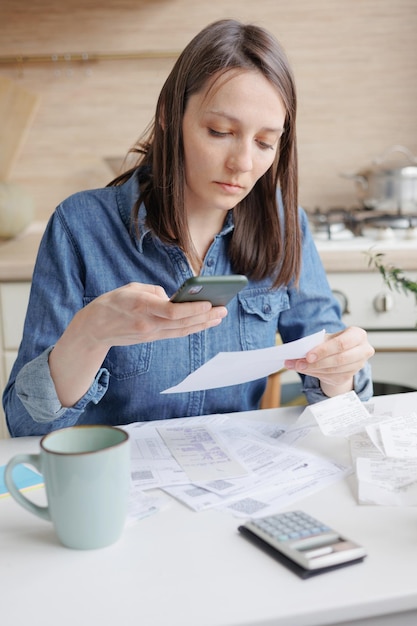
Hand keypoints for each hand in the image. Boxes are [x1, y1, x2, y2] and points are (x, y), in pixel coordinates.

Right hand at [77, 282, 227, 348]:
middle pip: (182, 322)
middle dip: (205, 316)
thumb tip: (172, 297)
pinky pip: (175, 334)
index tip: (209, 303)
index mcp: (142, 307)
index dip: (192, 309)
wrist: (94, 328)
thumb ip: (154, 291)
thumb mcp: (131, 288)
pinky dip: (190, 328)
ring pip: (182, 330)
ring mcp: (150, 334)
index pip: (172, 311)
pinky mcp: (151, 339)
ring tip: (218, 317)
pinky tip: (202, 323)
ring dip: (202, 324)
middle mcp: (148, 324)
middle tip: (223, 309)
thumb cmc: (112, 303)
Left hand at [284, 326, 374, 396]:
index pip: (342, 344)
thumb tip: (296, 353)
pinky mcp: (349, 376)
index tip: (308, 356)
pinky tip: (307, 370)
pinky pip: (331, 377)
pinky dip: (316, 374)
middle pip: (339, 359)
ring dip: (313, 369)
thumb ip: (314, 344)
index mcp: (358, 335)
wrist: (340, 353)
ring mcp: (358, 365)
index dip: (324, 350)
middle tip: (299, 363)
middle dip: (317, 363)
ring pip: (334, 370)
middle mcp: (363, 350)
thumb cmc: (333, 342)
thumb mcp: (326, 338)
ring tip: (298, 366)